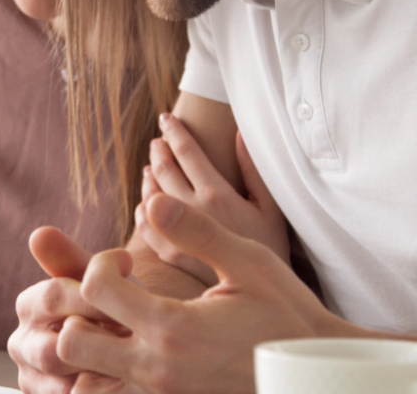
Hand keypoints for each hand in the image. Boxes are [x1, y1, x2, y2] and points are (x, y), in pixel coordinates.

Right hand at [9, 228, 142, 393]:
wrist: (132, 343)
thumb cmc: (116, 306)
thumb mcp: (101, 280)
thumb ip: (75, 259)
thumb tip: (39, 233)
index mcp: (29, 304)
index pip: (54, 295)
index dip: (96, 296)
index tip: (132, 293)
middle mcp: (22, 344)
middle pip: (53, 347)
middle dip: (100, 343)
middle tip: (136, 339)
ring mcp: (33, 379)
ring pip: (63, 384)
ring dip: (102, 373)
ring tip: (136, 361)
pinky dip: (100, 391)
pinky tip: (126, 381)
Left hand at [60, 195, 355, 393]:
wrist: (314, 374)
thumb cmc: (285, 313)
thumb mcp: (248, 262)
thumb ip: (197, 232)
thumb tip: (153, 201)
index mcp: (172, 329)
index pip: (95, 288)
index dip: (102, 263)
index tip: (127, 259)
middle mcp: (156, 369)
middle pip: (70, 343)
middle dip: (77, 310)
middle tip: (109, 292)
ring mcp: (159, 393)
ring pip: (84, 376)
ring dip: (89, 342)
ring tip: (117, 318)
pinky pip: (112, 392)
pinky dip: (105, 370)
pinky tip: (131, 343)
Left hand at [140, 115, 289, 284]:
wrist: (264, 298)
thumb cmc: (274, 250)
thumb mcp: (270, 208)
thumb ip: (252, 170)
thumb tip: (238, 134)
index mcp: (217, 195)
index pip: (187, 152)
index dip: (174, 131)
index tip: (166, 118)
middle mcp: (193, 212)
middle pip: (164, 170)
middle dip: (159, 150)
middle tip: (157, 141)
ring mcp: (177, 236)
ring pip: (150, 195)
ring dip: (149, 176)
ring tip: (151, 165)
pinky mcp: (171, 256)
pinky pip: (145, 226)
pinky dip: (142, 209)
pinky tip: (145, 202)